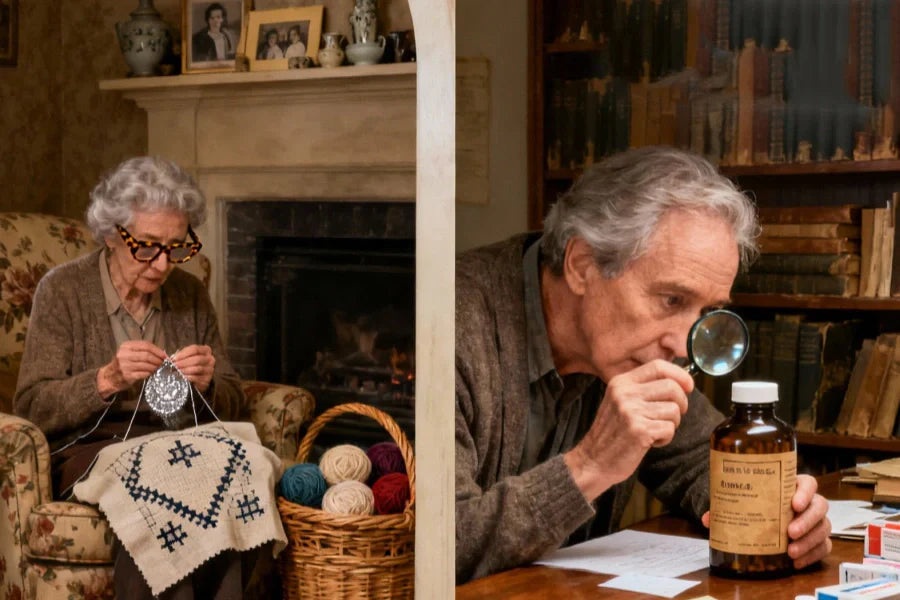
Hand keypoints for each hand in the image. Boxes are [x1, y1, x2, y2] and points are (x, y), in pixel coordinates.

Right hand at [98, 341, 166, 396]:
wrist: (109, 377)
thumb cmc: (123, 364)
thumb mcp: (129, 353)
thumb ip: (142, 351)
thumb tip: (161, 353)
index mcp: (126, 346)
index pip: (146, 345)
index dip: (157, 350)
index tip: (164, 355)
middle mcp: (124, 355)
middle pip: (147, 355)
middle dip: (158, 359)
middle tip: (163, 362)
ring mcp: (125, 365)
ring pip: (146, 364)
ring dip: (155, 366)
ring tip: (159, 367)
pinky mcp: (127, 375)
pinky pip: (144, 373)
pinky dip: (150, 373)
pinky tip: (152, 373)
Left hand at [172, 345, 215, 393]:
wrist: (197, 378)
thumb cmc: (190, 364)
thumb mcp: (187, 356)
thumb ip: (181, 355)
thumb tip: (172, 359)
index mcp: (206, 350)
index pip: (195, 349)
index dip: (183, 354)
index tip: (174, 358)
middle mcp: (210, 359)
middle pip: (197, 359)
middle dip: (183, 362)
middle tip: (174, 366)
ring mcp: (210, 370)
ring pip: (197, 369)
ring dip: (184, 370)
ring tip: (176, 371)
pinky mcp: (207, 380)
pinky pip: (197, 378)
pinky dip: (188, 377)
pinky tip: (181, 377)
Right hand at [564, 359, 693, 501]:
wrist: (593, 459)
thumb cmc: (612, 432)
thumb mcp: (620, 401)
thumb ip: (643, 389)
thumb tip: (680, 382)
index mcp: (621, 382)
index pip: (658, 366)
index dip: (680, 375)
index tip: (688, 386)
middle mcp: (625, 393)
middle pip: (672, 387)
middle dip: (681, 403)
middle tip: (672, 416)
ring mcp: (631, 411)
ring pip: (673, 410)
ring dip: (671, 424)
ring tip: (654, 431)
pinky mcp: (639, 430)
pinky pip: (669, 429)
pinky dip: (665, 438)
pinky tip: (650, 441)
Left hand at [701, 474, 831, 568]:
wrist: (763, 518)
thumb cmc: (757, 504)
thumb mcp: (743, 501)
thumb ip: (728, 507)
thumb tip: (708, 519)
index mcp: (793, 486)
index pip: (808, 482)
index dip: (805, 492)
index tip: (794, 504)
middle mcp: (810, 502)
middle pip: (820, 506)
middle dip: (807, 520)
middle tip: (789, 532)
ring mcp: (817, 521)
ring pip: (824, 528)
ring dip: (809, 541)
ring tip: (791, 552)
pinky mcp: (819, 540)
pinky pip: (824, 547)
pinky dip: (812, 555)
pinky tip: (797, 562)